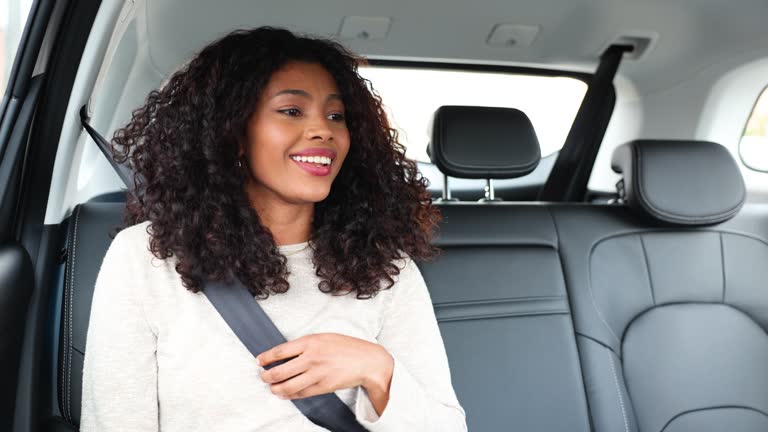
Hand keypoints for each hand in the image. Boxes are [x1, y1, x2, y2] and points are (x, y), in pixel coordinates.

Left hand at [257, 333, 393, 406]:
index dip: (266, 357)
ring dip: (275, 388)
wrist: (367, 361)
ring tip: (271, 387)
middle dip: (267, 376)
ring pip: (288, 386)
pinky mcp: (323, 387)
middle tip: (263, 376)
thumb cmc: (346, 347)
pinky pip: (301, 393)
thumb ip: (305, 344)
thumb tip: (284, 353)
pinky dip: (289, 395)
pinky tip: (284, 393)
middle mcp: (312, 358)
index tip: (259, 361)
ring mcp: (317, 374)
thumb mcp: (324, 337)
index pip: (280, 351)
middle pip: (280, 371)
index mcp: (311, 342)